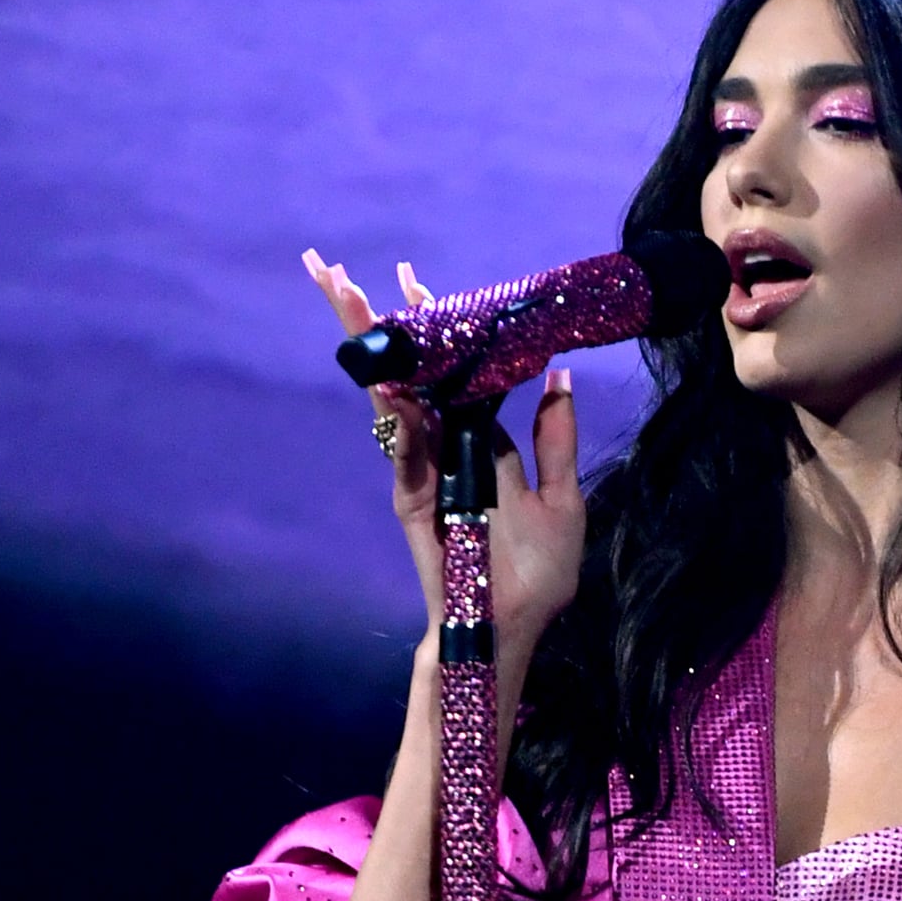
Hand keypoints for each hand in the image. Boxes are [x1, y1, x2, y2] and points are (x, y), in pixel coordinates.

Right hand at [302, 249, 585, 657]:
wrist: (511, 631)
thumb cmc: (539, 573)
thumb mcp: (563, 497)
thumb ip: (554, 438)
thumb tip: (557, 374)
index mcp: (480, 442)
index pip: (455, 371)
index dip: (436, 326)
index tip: (415, 280)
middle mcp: (445, 449)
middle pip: (408, 372)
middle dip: (375, 322)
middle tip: (338, 269)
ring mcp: (423, 472)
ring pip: (392, 398)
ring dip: (367, 349)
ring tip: (341, 294)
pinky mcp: (412, 500)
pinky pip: (402, 450)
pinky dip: (396, 414)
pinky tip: (385, 375)